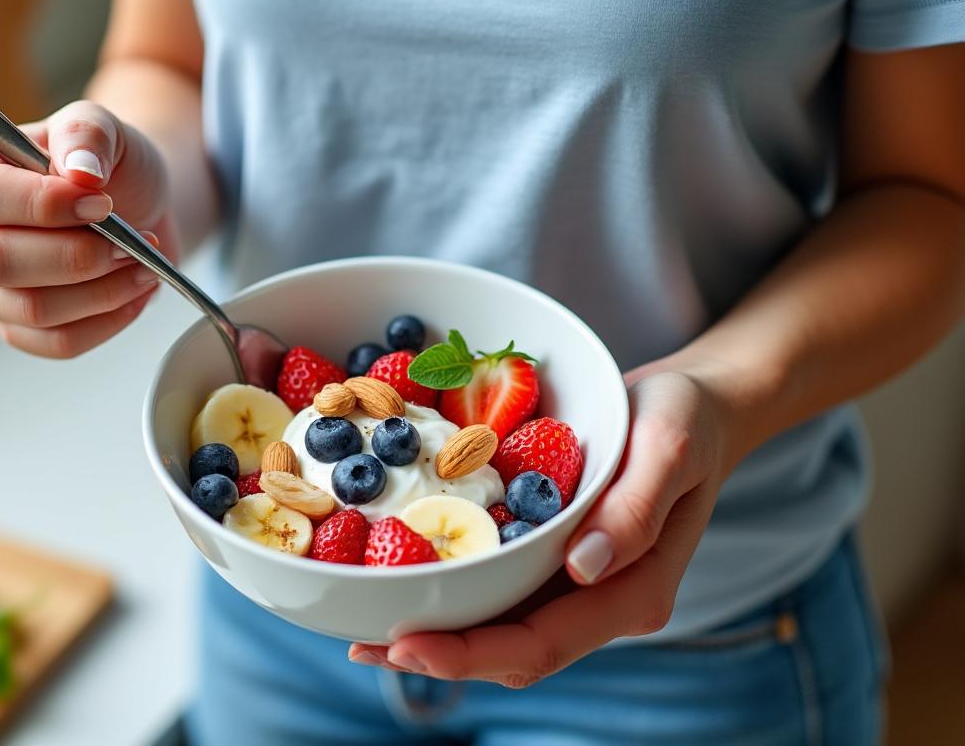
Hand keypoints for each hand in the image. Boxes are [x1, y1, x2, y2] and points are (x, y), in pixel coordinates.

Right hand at [0, 100, 175, 357]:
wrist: (131, 205)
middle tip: (131, 241)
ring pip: (32, 309)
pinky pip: (57, 342)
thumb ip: (87, 133)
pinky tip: (135, 292)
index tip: (102, 202)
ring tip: (143, 263)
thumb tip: (80, 171)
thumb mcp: (100, 126)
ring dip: (102, 291)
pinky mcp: (16, 327)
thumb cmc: (103, 163)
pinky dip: (107, 321)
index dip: (42, 205)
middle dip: (77, 256)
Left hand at [349, 366, 742, 686]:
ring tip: (365, 629)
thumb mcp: (671, 444)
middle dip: (436, 654)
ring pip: (496, 628)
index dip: (469, 653)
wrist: (694, 405)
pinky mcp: (551, 560)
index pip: (542, 644)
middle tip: (364, 644)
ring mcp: (573, 585)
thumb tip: (585, 569)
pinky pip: (495, 588)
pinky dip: (447, 591)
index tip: (407, 645)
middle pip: (509, 651)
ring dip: (432, 633)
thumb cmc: (687, 419)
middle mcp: (598, 601)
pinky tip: (397, 576)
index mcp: (632, 593)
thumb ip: (636, 508)